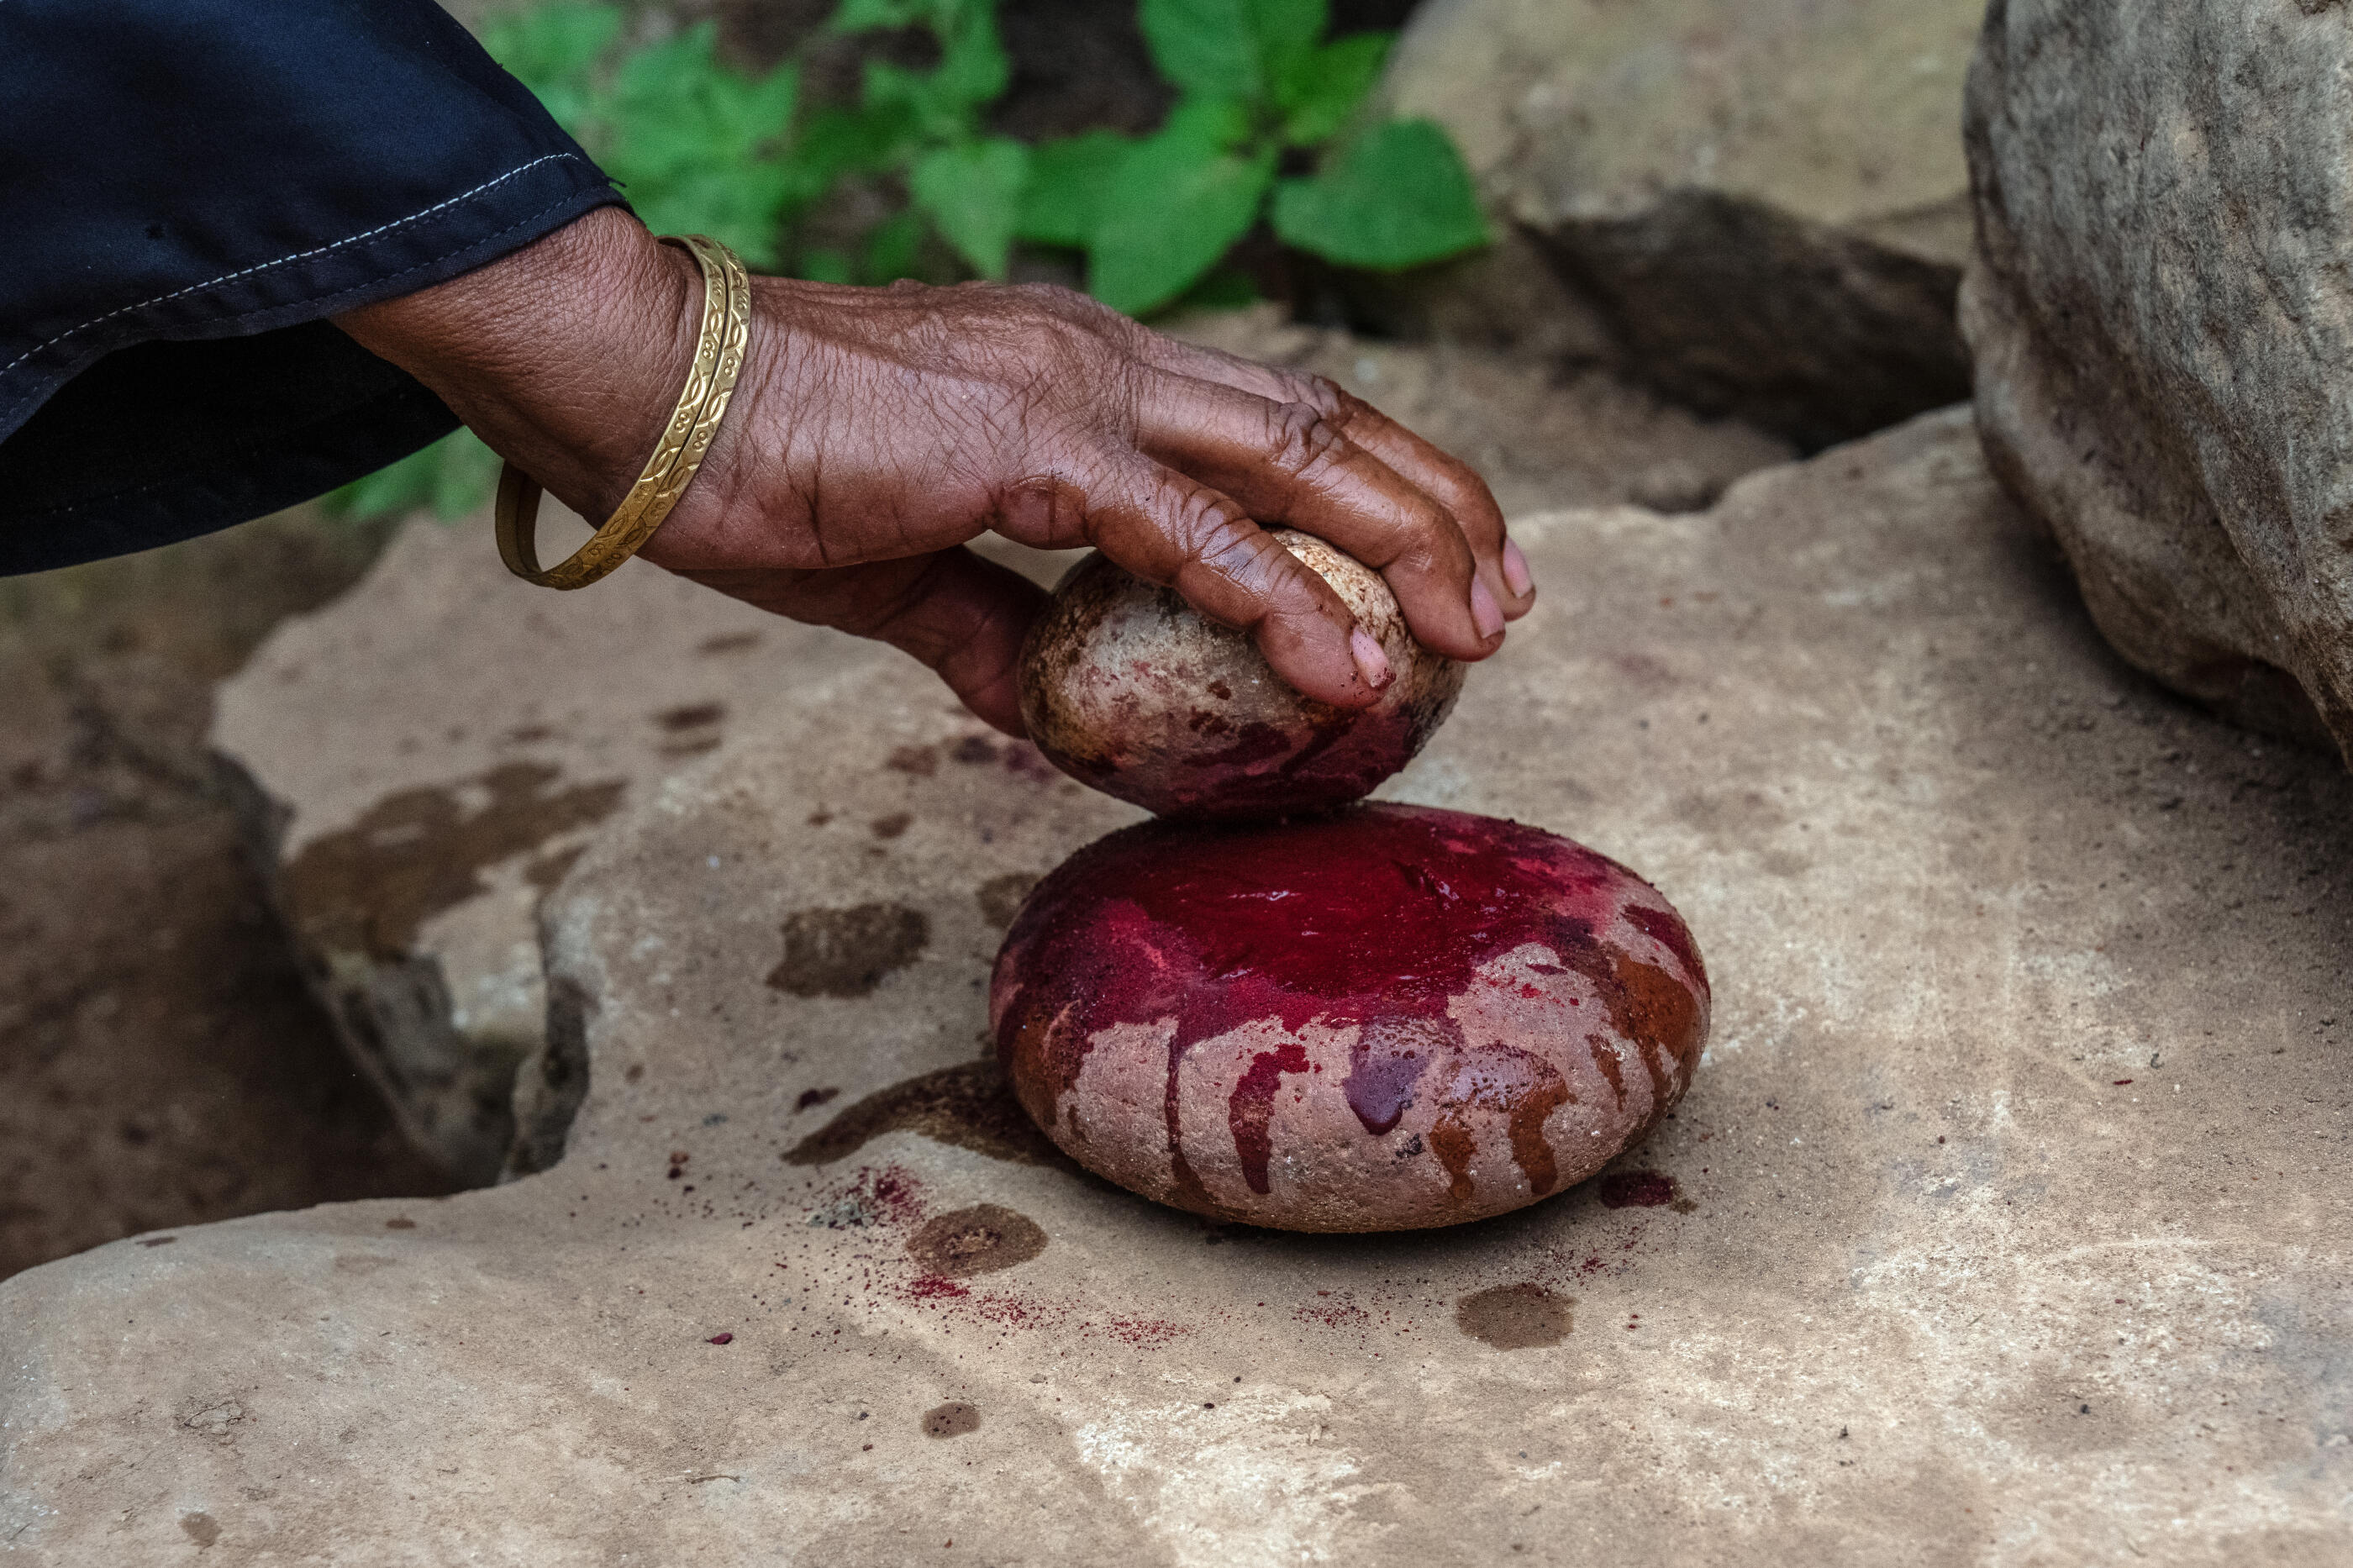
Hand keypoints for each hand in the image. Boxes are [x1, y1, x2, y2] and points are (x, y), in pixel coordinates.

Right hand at [337, 207, 1534, 733]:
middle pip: (1323, 423)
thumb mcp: (906, 576)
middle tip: (1511, 600)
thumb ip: (994, 633)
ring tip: (1480, 632)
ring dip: (1404, 544)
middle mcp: (1111, 363)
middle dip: (1436, 509)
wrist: (642, 395)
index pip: (1272, 423)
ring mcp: (1080, 391)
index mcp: (1089, 382)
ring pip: (1294, 456)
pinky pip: (1190, 530)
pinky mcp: (1031, 441)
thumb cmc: (762, 471)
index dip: (1378, 490)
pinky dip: (1282, 603)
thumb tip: (1053, 714)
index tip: (1449, 572)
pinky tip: (1352, 670)